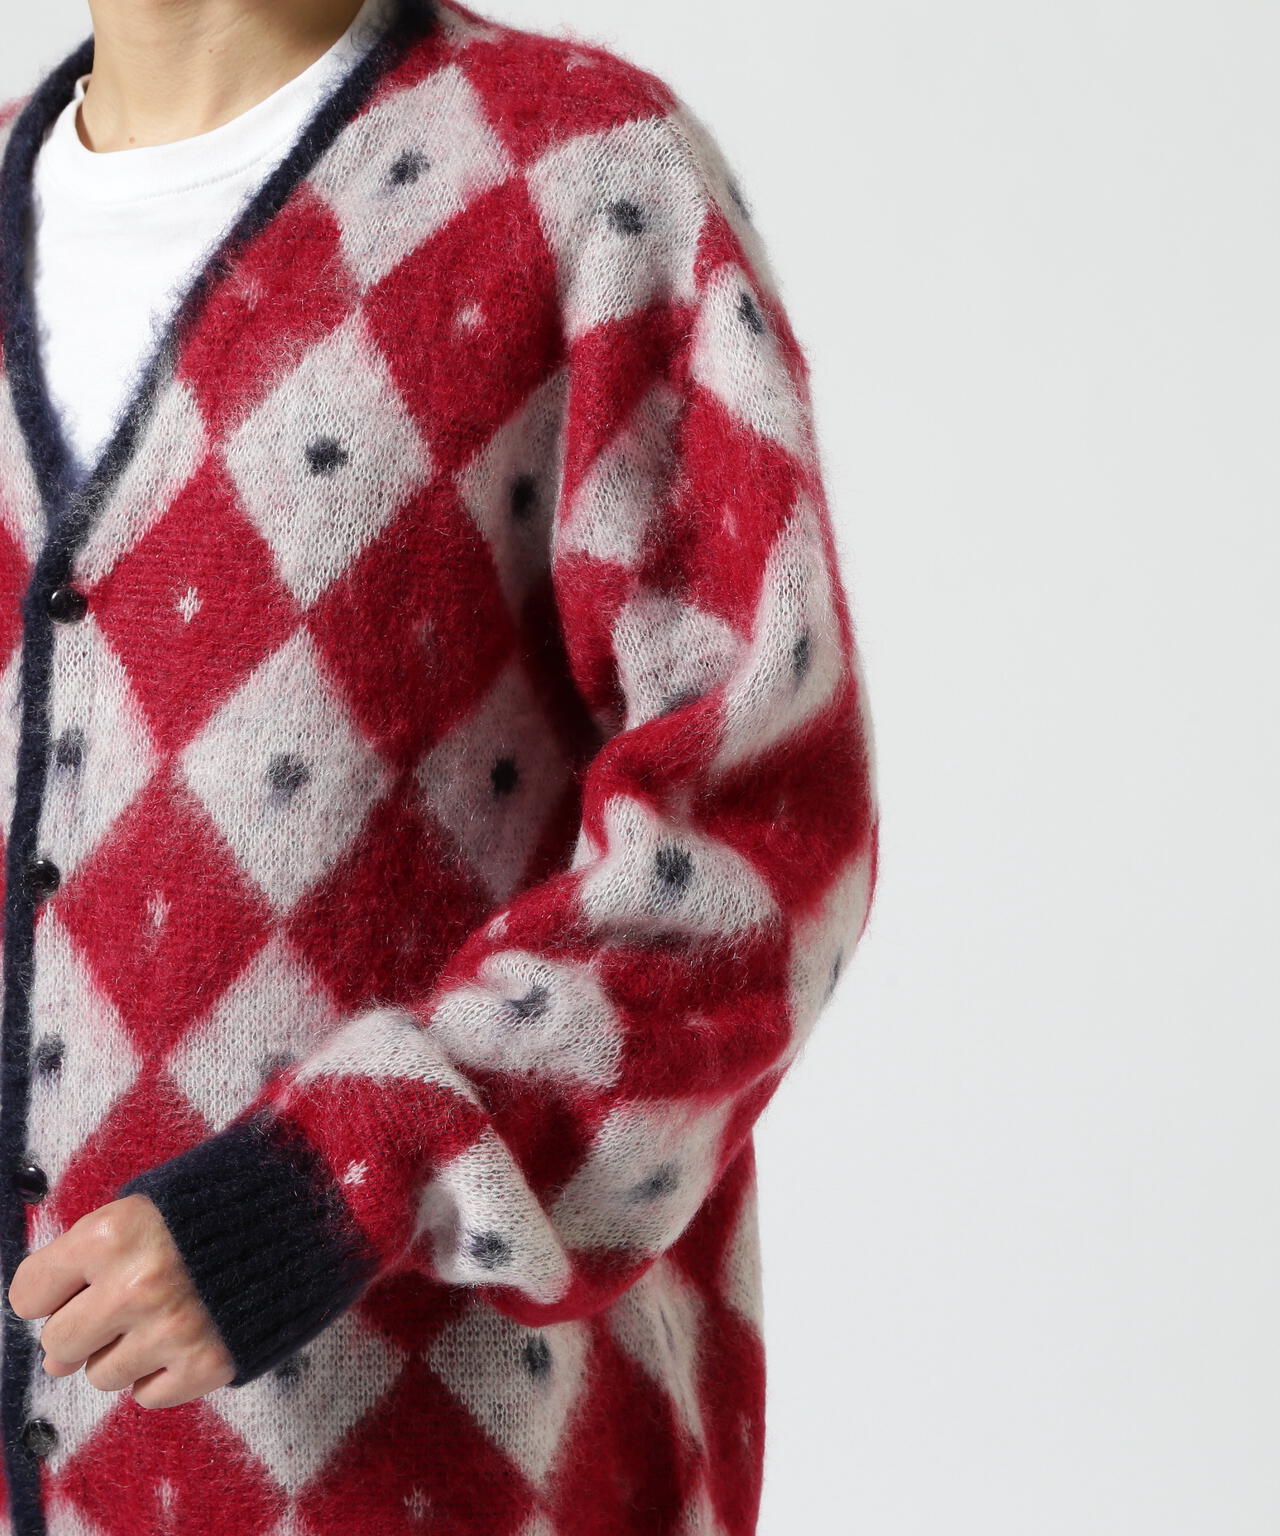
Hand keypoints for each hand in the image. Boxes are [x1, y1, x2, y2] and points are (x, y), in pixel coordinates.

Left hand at [7, 1193, 235, 1408]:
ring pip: (102, 1375)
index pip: (28, 1294)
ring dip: (124, 1351)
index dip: (52, 1290)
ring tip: (161, 1315)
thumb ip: (86, 1262)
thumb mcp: (140, 1207)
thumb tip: (53, 1355)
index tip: (79, 1284)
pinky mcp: (206, 1364)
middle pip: (60, 1344)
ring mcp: (172, 1329)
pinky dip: (161, 1373)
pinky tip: (185, 1336)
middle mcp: (135, 1285)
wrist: (293, 1219)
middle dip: (83, 1329)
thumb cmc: (205, 1211)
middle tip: (121, 1306)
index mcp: (112, 1234)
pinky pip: (147, 1396)